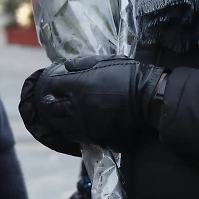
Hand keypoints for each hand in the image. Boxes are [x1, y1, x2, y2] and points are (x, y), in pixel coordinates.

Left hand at [21, 54, 163, 150]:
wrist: (148, 99)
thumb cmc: (129, 75)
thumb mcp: (106, 61)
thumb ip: (83, 63)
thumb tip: (65, 66)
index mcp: (77, 84)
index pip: (54, 86)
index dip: (53, 85)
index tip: (55, 85)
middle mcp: (76, 105)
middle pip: (53, 107)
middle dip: (51, 104)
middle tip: (52, 102)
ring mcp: (84, 123)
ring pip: (61, 125)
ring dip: (59, 120)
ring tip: (61, 117)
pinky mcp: (94, 136)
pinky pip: (75, 137)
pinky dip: (71, 132)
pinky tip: (74, 127)